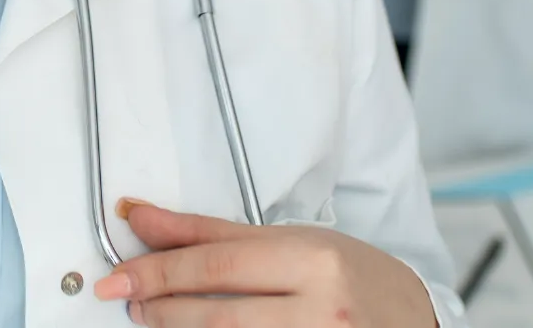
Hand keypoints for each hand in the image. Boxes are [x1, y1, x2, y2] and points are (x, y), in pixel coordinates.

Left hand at [95, 199, 436, 326]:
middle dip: (162, 309)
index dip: (158, 272)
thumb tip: (138, 216)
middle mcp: (322, 309)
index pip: (218, 266)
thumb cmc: (351, 275)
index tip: (118, 278)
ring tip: (155, 320)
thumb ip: (209, 232)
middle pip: (217, 314)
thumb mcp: (287, 240)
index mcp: (314, 260)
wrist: (414, 319)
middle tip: (131, 301)